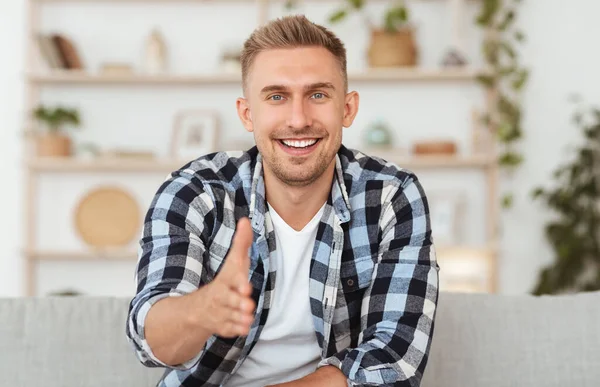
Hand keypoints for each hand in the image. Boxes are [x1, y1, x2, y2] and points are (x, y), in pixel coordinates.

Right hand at [197, 217, 255, 337]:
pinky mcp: (222, 326)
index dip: (239, 283)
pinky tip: (243, 328)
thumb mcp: (233, 262)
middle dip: (239, 302)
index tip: (246, 287)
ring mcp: (220, 312)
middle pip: (230, 300)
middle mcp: (220, 296)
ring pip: (231, 316)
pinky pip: (229, 329)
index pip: (231, 279)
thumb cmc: (226, 281)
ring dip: (240, 317)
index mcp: (224, 280)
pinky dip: (235, 329)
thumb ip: (242, 243)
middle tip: (249, 305)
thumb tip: (245, 220)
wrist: (199, 309)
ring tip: (248, 318)